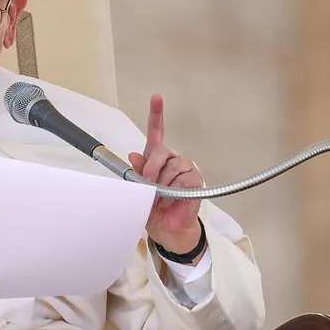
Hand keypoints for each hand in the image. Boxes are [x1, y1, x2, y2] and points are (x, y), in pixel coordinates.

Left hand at [128, 94, 205, 261]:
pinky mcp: (196, 181)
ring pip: (172, 166)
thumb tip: (133, 157)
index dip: (156, 114)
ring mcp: (186, 170)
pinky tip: (174, 199)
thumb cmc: (153, 210)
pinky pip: (184, 179)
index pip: (157, 133)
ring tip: (163, 198)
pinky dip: (176, 191)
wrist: (168, 231)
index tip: (156, 97)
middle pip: (161, 149)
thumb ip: (136, 173)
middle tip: (148, 183)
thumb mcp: (138, 191)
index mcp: (156, 160)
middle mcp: (172, 161)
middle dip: (151, 167)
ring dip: (163, 184)